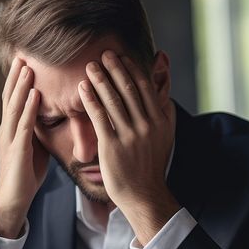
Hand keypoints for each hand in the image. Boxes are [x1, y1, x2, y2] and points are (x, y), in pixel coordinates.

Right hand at [0, 58, 49, 237]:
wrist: (13, 200)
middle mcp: (7, 130)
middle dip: (16, 75)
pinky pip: (24, 126)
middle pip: (10, 96)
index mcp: (11, 129)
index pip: (14, 98)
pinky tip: (36, 96)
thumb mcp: (34, 148)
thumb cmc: (26, 175)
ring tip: (28, 68)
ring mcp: (10, 140)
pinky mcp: (17, 151)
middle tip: (23, 53)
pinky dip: (29, 109)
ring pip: (15, 107)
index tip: (25, 59)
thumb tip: (51, 116)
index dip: (18, 79)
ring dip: (22, 87)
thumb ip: (38, 130)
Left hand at [79, 51, 178, 245]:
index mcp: (160, 120)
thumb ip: (165, 115)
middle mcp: (147, 125)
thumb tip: (164, 94)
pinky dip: (91, 100)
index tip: (121, 56)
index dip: (131, 69)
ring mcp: (130, 136)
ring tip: (90, 66)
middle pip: (129, 90)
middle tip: (103, 53)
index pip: (145, 88)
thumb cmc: (150, 165)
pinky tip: (83, 88)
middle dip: (115, 69)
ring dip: (101, 80)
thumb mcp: (165, 138)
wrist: (144, 194)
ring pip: (114, 101)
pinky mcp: (113, 147)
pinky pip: (100, 118)